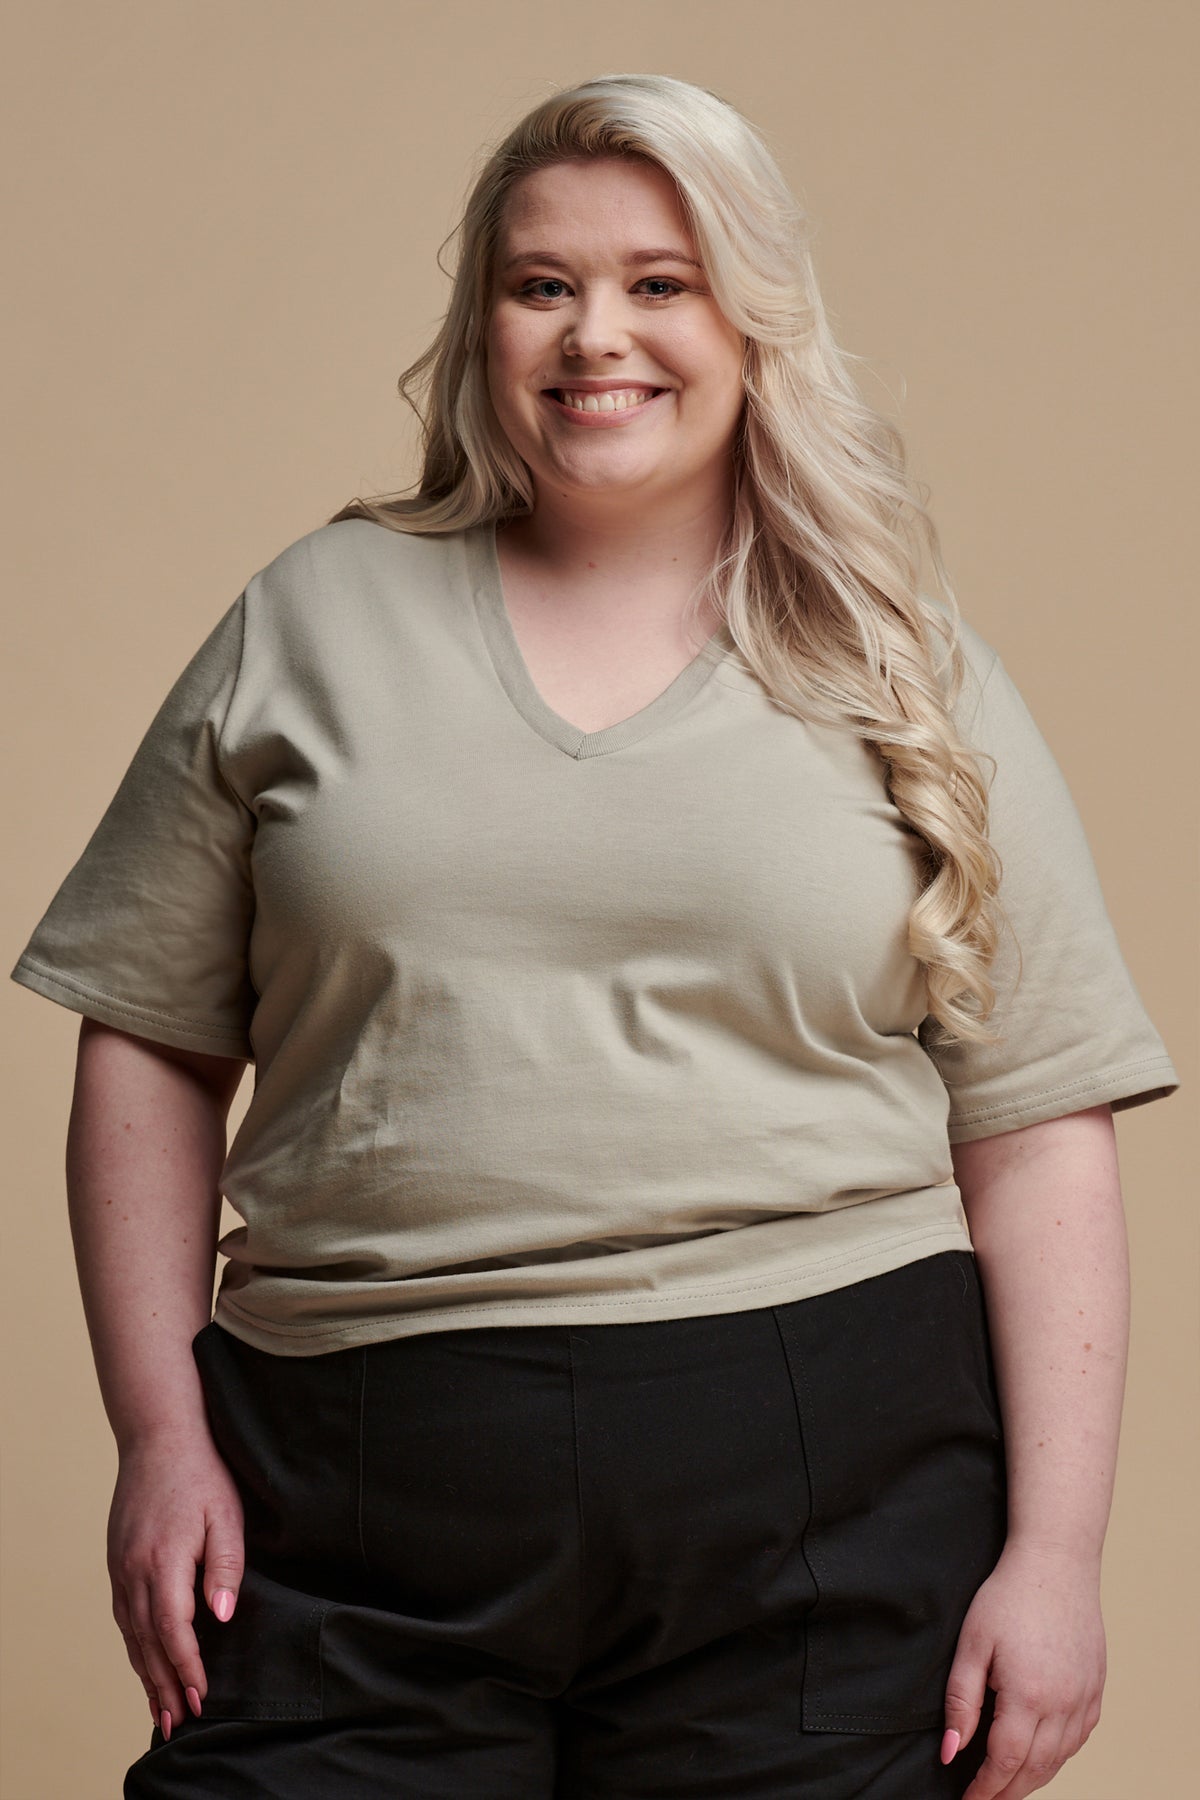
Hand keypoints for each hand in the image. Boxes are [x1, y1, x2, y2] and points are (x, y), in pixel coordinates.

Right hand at [107, 1430, 243, 1737]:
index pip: (173, 1630)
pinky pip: (123, 1617)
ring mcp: (120, 1568)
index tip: (201, 1696)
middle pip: (146, 1643)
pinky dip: (134, 1647)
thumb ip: (225, 1566)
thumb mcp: (227, 1515)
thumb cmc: (202, 1474)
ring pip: (131, 1635)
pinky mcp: (117, 1563)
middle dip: (164, 1685)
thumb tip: (222, 1617)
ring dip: (146, 1674)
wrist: (159, 1438)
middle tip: (178, 1722)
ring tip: (161, 1710)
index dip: (186, 1667)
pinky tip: (145, 1663)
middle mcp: (134, 1572)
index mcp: (163, 1562)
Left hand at [943, 1540, 1105, 1798]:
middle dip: (1007, 1791)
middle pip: (1034, 1769)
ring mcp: (1085, 1698)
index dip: (985, 1788)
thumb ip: (960, 1701)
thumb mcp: (972, 1644)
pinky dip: (1058, 1756)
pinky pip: (1079, 1739)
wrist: (1055, 1564)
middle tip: (985, 1799)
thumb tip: (951, 1751)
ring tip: (1007, 1785)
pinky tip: (1041, 1755)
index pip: (1005, 1762)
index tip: (968, 1799)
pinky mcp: (1096, 1689)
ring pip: (1060, 1759)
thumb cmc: (1008, 1597)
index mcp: (1028, 1695)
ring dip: (1033, 1778)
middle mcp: (1063, 1705)